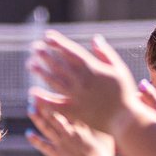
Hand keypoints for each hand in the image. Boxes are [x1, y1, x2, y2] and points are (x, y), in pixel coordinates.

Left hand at [26, 104, 116, 155]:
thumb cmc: (104, 155)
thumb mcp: (106, 137)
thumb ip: (102, 126)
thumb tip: (106, 116)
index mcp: (81, 125)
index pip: (69, 108)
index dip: (61, 99)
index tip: (55, 91)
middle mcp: (70, 131)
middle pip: (55, 114)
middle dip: (45, 104)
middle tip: (36, 95)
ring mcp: (62, 142)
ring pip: (47, 127)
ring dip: (38, 118)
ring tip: (30, 109)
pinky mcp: (57, 154)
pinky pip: (43, 145)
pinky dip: (35, 139)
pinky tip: (28, 133)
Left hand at [28, 31, 144, 135]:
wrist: (124, 119)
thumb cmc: (124, 93)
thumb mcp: (119, 69)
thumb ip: (105, 53)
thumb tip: (95, 39)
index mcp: (93, 69)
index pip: (71, 52)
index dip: (59, 43)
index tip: (48, 36)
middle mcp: (82, 81)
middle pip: (60, 65)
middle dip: (46, 55)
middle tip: (34, 48)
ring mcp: (76, 97)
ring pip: (55, 82)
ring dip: (42, 72)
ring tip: (30, 64)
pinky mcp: (74, 111)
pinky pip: (55, 104)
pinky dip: (44, 98)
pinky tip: (32, 93)